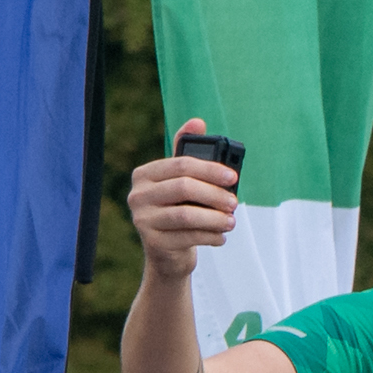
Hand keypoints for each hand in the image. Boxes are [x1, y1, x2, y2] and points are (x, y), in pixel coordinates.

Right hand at [129, 119, 245, 277]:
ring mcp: (142, 219)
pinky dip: (210, 236)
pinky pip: (187, 237)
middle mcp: (138, 194)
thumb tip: (197, 122)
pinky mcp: (152, 242)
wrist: (166, 250)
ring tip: (231, 221)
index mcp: (145, 174)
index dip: (210, 169)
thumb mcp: (182, 180)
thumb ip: (189, 152)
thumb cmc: (178, 207)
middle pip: (184, 187)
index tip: (233, 177)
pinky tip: (221, 236)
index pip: (180, 164)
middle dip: (215, 194)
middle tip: (234, 203)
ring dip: (215, 218)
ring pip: (186, 215)